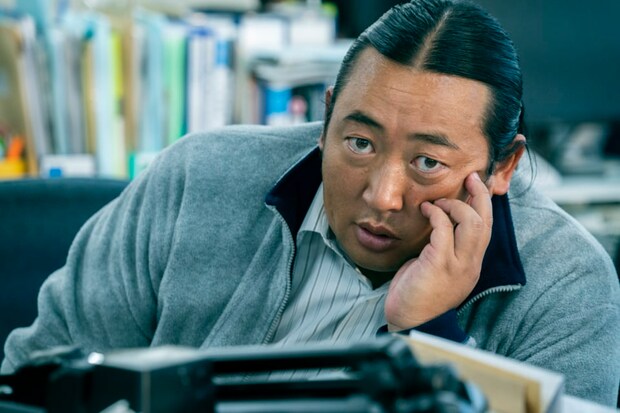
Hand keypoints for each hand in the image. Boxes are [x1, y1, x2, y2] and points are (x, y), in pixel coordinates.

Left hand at [384, 172, 492, 330]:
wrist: (411, 323)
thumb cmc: (418, 295)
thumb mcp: (437, 268)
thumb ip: (443, 248)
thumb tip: (439, 222)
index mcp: (471, 265)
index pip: (487, 229)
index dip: (485, 205)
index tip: (478, 185)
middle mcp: (470, 265)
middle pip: (485, 223)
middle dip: (480, 195)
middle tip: (470, 177)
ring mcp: (457, 266)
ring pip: (472, 224)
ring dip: (456, 205)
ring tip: (440, 201)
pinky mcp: (439, 265)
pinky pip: (444, 231)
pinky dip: (437, 215)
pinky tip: (427, 210)